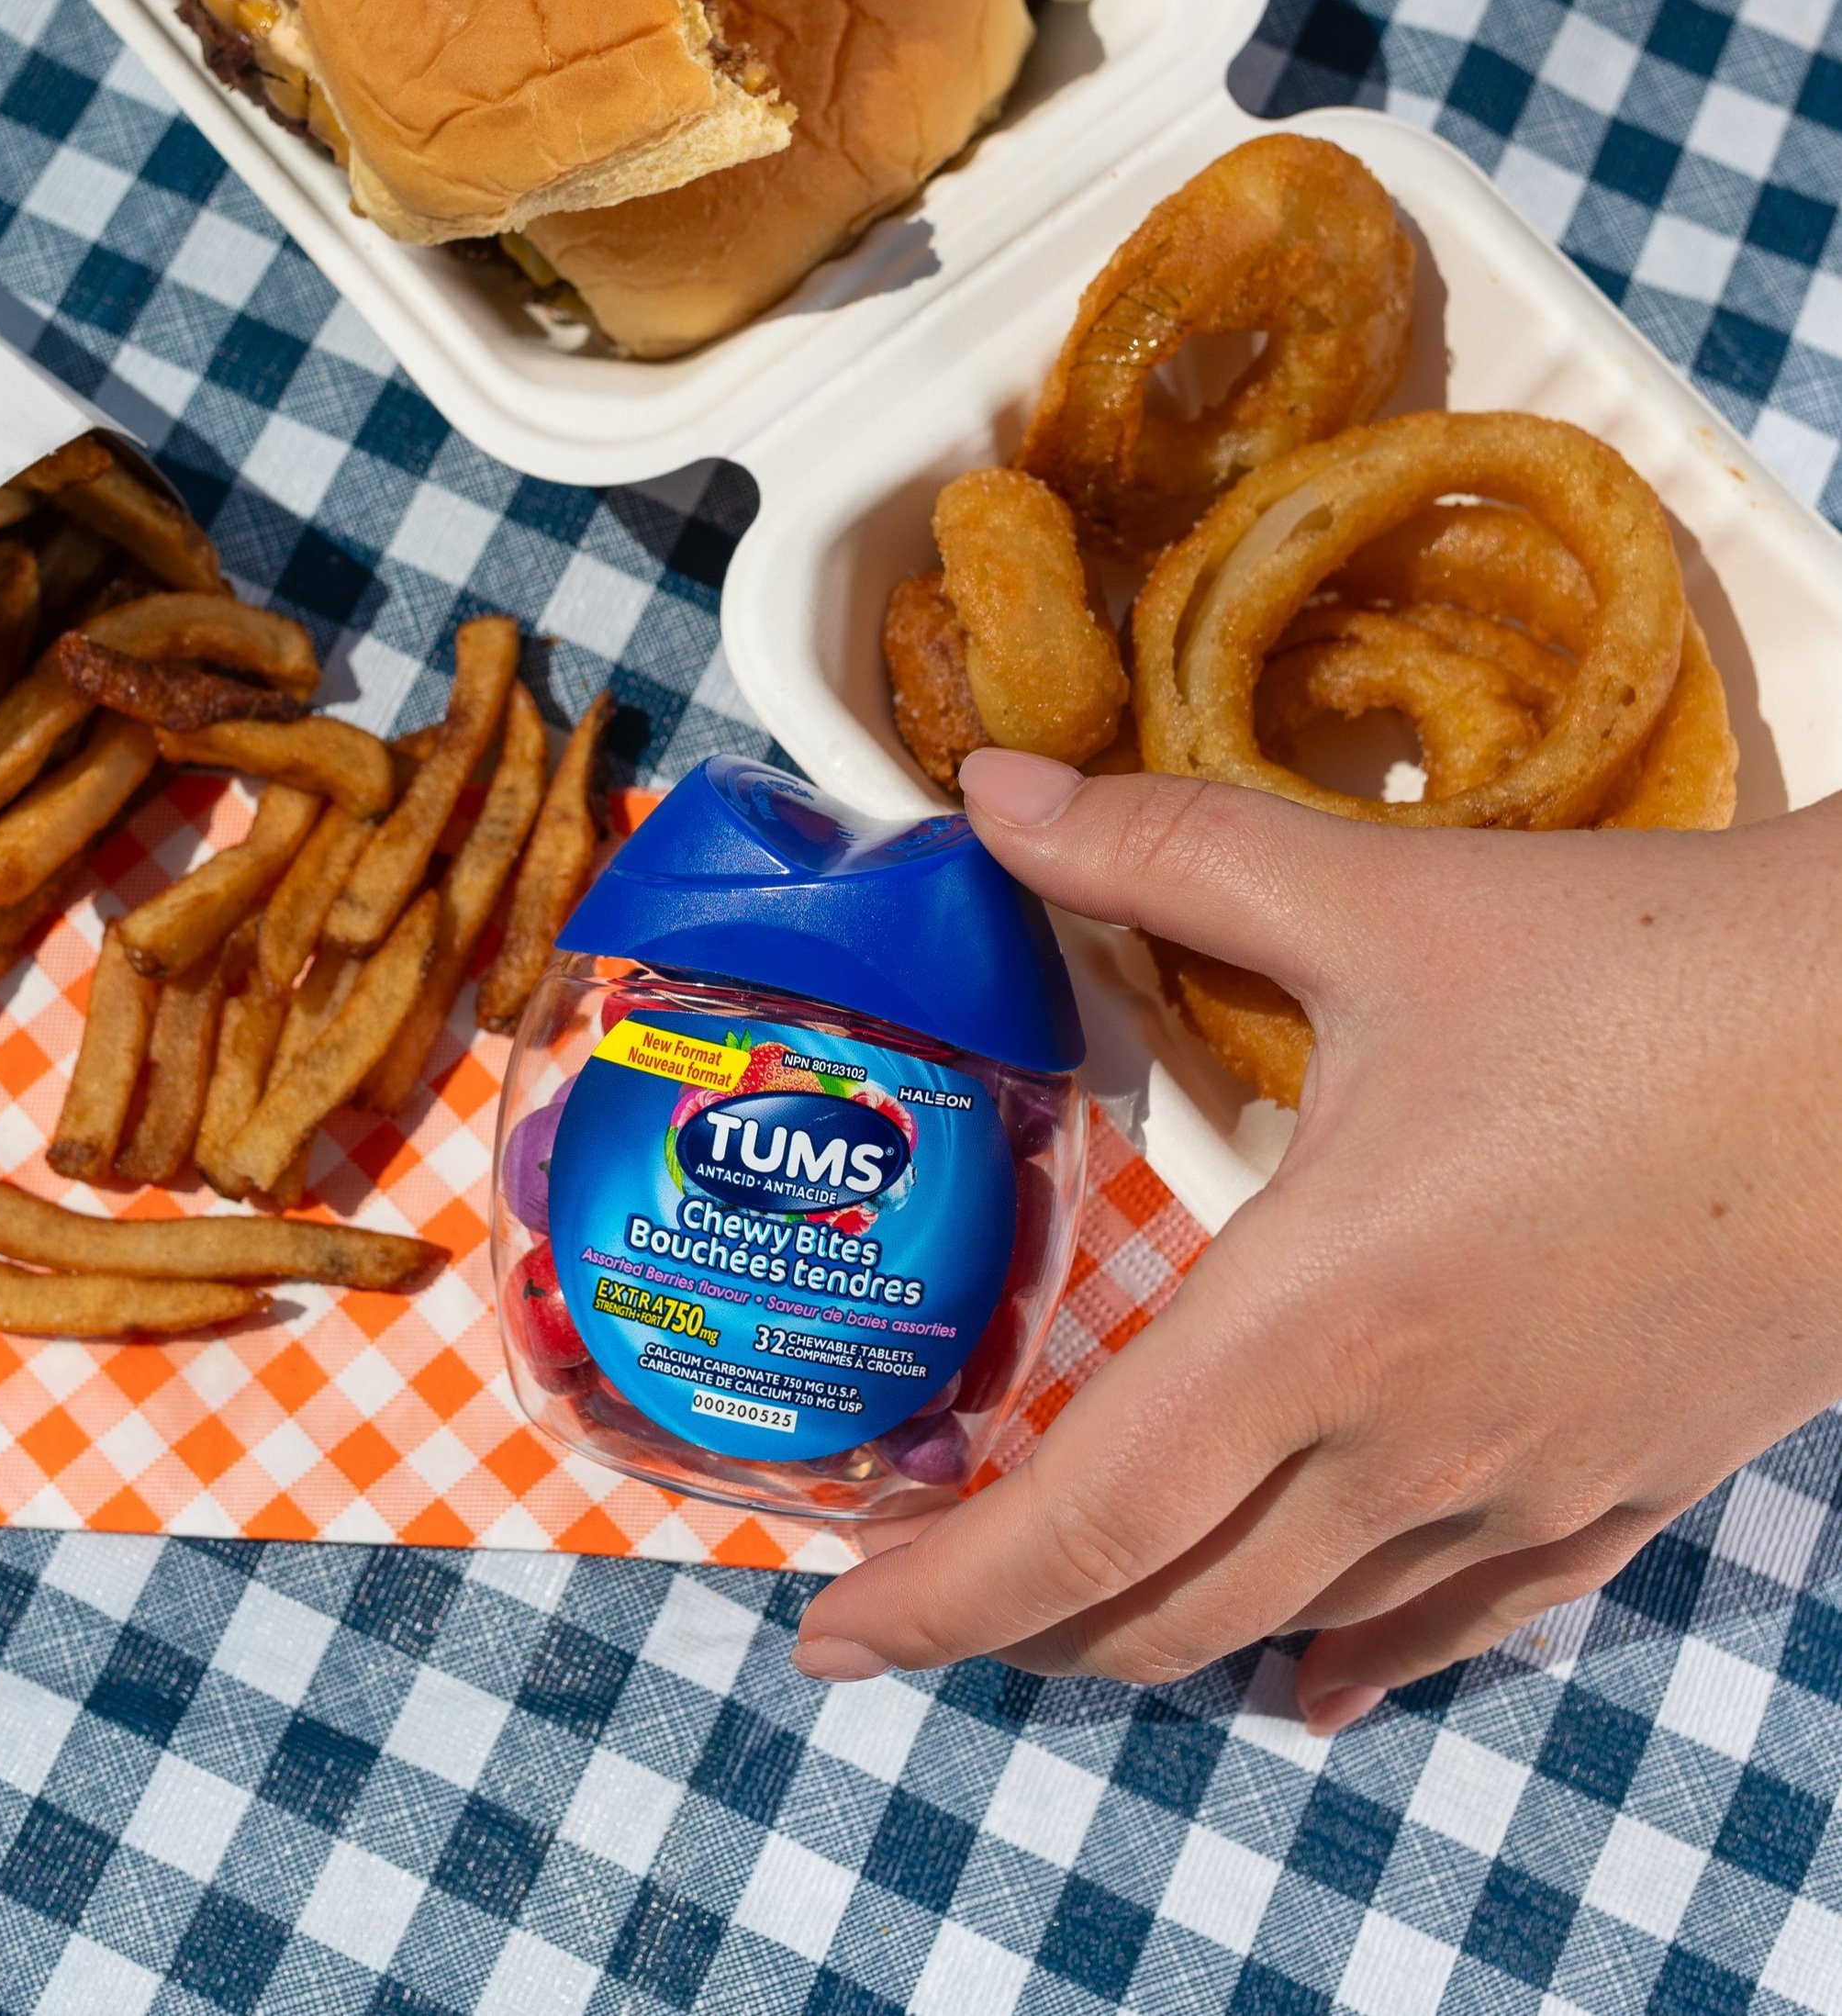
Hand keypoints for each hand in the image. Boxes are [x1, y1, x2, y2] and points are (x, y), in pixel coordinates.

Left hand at [797, 749, 1841, 1731]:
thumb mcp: (1377, 904)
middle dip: (1021, 1633)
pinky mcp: (1627, 1487)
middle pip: (1168, 1603)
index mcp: (1320, 1321)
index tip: (829, 1635)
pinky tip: (1314, 1683)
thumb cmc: (1645, 979)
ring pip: (1299, 1626)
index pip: (1080, 1520)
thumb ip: (1161, 852)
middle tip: (918, 1610)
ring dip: (1159, 1639)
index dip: (939, 1598)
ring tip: (1063, 1625)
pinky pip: (1463, 1621)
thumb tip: (989, 792)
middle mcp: (1411, 1445)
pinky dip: (1354, 1655)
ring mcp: (1527, 1486)